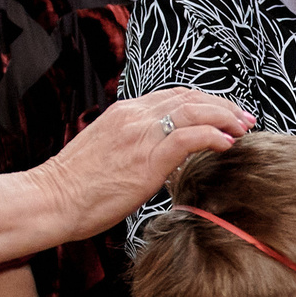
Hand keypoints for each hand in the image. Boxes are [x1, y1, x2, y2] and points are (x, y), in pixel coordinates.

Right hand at [30, 89, 251, 241]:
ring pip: (195, 111)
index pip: (174, 96)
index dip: (205, 102)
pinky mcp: (148, 157)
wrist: (51, 200)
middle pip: (190, 98)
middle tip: (245, 118)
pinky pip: (192, 137)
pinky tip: (228, 144)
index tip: (224, 113)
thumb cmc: (76, 187)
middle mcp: (134, 115)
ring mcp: (141, 134)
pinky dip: (215, 136)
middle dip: (223, 106)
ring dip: (226, 118)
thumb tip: (160, 155)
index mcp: (123, 112)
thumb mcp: (108, 153)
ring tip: (243, 129)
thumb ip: (135, 145)